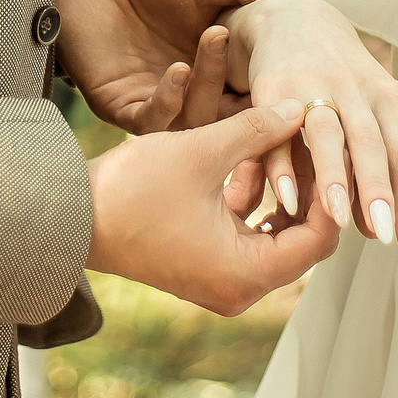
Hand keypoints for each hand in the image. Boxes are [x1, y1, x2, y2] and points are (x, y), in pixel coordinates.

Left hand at [55, 0, 290, 133]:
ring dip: (202, 93)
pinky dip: (167, 103)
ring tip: (201, 54)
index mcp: (213, 64)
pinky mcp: (120, 105)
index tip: (290, 75)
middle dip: (237, 92)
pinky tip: (176, 72)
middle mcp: (189, 90)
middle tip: (237, 54)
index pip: (250, 90)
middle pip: (225, 113)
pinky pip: (149, 121)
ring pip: (191, 122)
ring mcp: (156, 100)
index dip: (270, 89)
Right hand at [87, 100, 340, 315]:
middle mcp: (240, 289)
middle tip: (311, 144)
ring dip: (280, 193)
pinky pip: (248, 237)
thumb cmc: (130, 191)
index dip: (329, 189)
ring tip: (283, 147)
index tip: (328, 148)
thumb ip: (257, 128)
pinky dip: (254, 203)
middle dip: (307, 189)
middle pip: (302, 240)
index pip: (319, 238)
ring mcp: (222, 282)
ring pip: (276, 236)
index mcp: (247, 273)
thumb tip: (301, 108)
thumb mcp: (201, 151)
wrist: (68, 218)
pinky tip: (248, 163)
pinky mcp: (204, 268)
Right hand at [227, 0, 397, 260]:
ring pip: (328, 135)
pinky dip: (281, 166)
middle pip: (372, 144)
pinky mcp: (271, 85)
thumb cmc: (339, 82)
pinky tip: (284, 200)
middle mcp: (355, 88)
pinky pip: (277, 131)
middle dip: (379, 193)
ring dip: (334, 178)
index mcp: (388, 98)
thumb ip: (372, 168)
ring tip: (337, 222)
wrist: (291, 18)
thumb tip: (377, 232)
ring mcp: (313, 84)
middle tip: (385, 238)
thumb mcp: (367, 112)